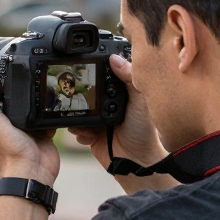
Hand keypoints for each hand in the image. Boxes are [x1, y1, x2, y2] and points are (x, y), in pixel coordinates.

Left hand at [0, 67, 59, 184]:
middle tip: (29, 72)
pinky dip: (50, 112)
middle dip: (22, 90)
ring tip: (43, 85)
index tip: (6, 65)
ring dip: (38, 99)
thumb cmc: (9, 151)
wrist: (33, 171)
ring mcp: (27, 128)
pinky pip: (47, 117)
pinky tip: (52, 103)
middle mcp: (9, 123)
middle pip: (16, 100)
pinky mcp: (42, 133)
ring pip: (33, 107)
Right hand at [68, 53, 167, 170]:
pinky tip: (90, 136)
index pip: (103, 75)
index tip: (86, 70)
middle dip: (80, 97)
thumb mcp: (140, 100)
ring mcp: (97, 118)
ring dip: (78, 117)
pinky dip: (79, 131)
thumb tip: (114, 58)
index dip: (94, 72)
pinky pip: (75, 128)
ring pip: (77, 110)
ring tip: (88, 124)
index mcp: (120, 92)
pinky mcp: (89, 133)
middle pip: (85, 92)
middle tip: (82, 100)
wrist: (135, 160)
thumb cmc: (144, 131)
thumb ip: (130, 77)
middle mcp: (107, 103)